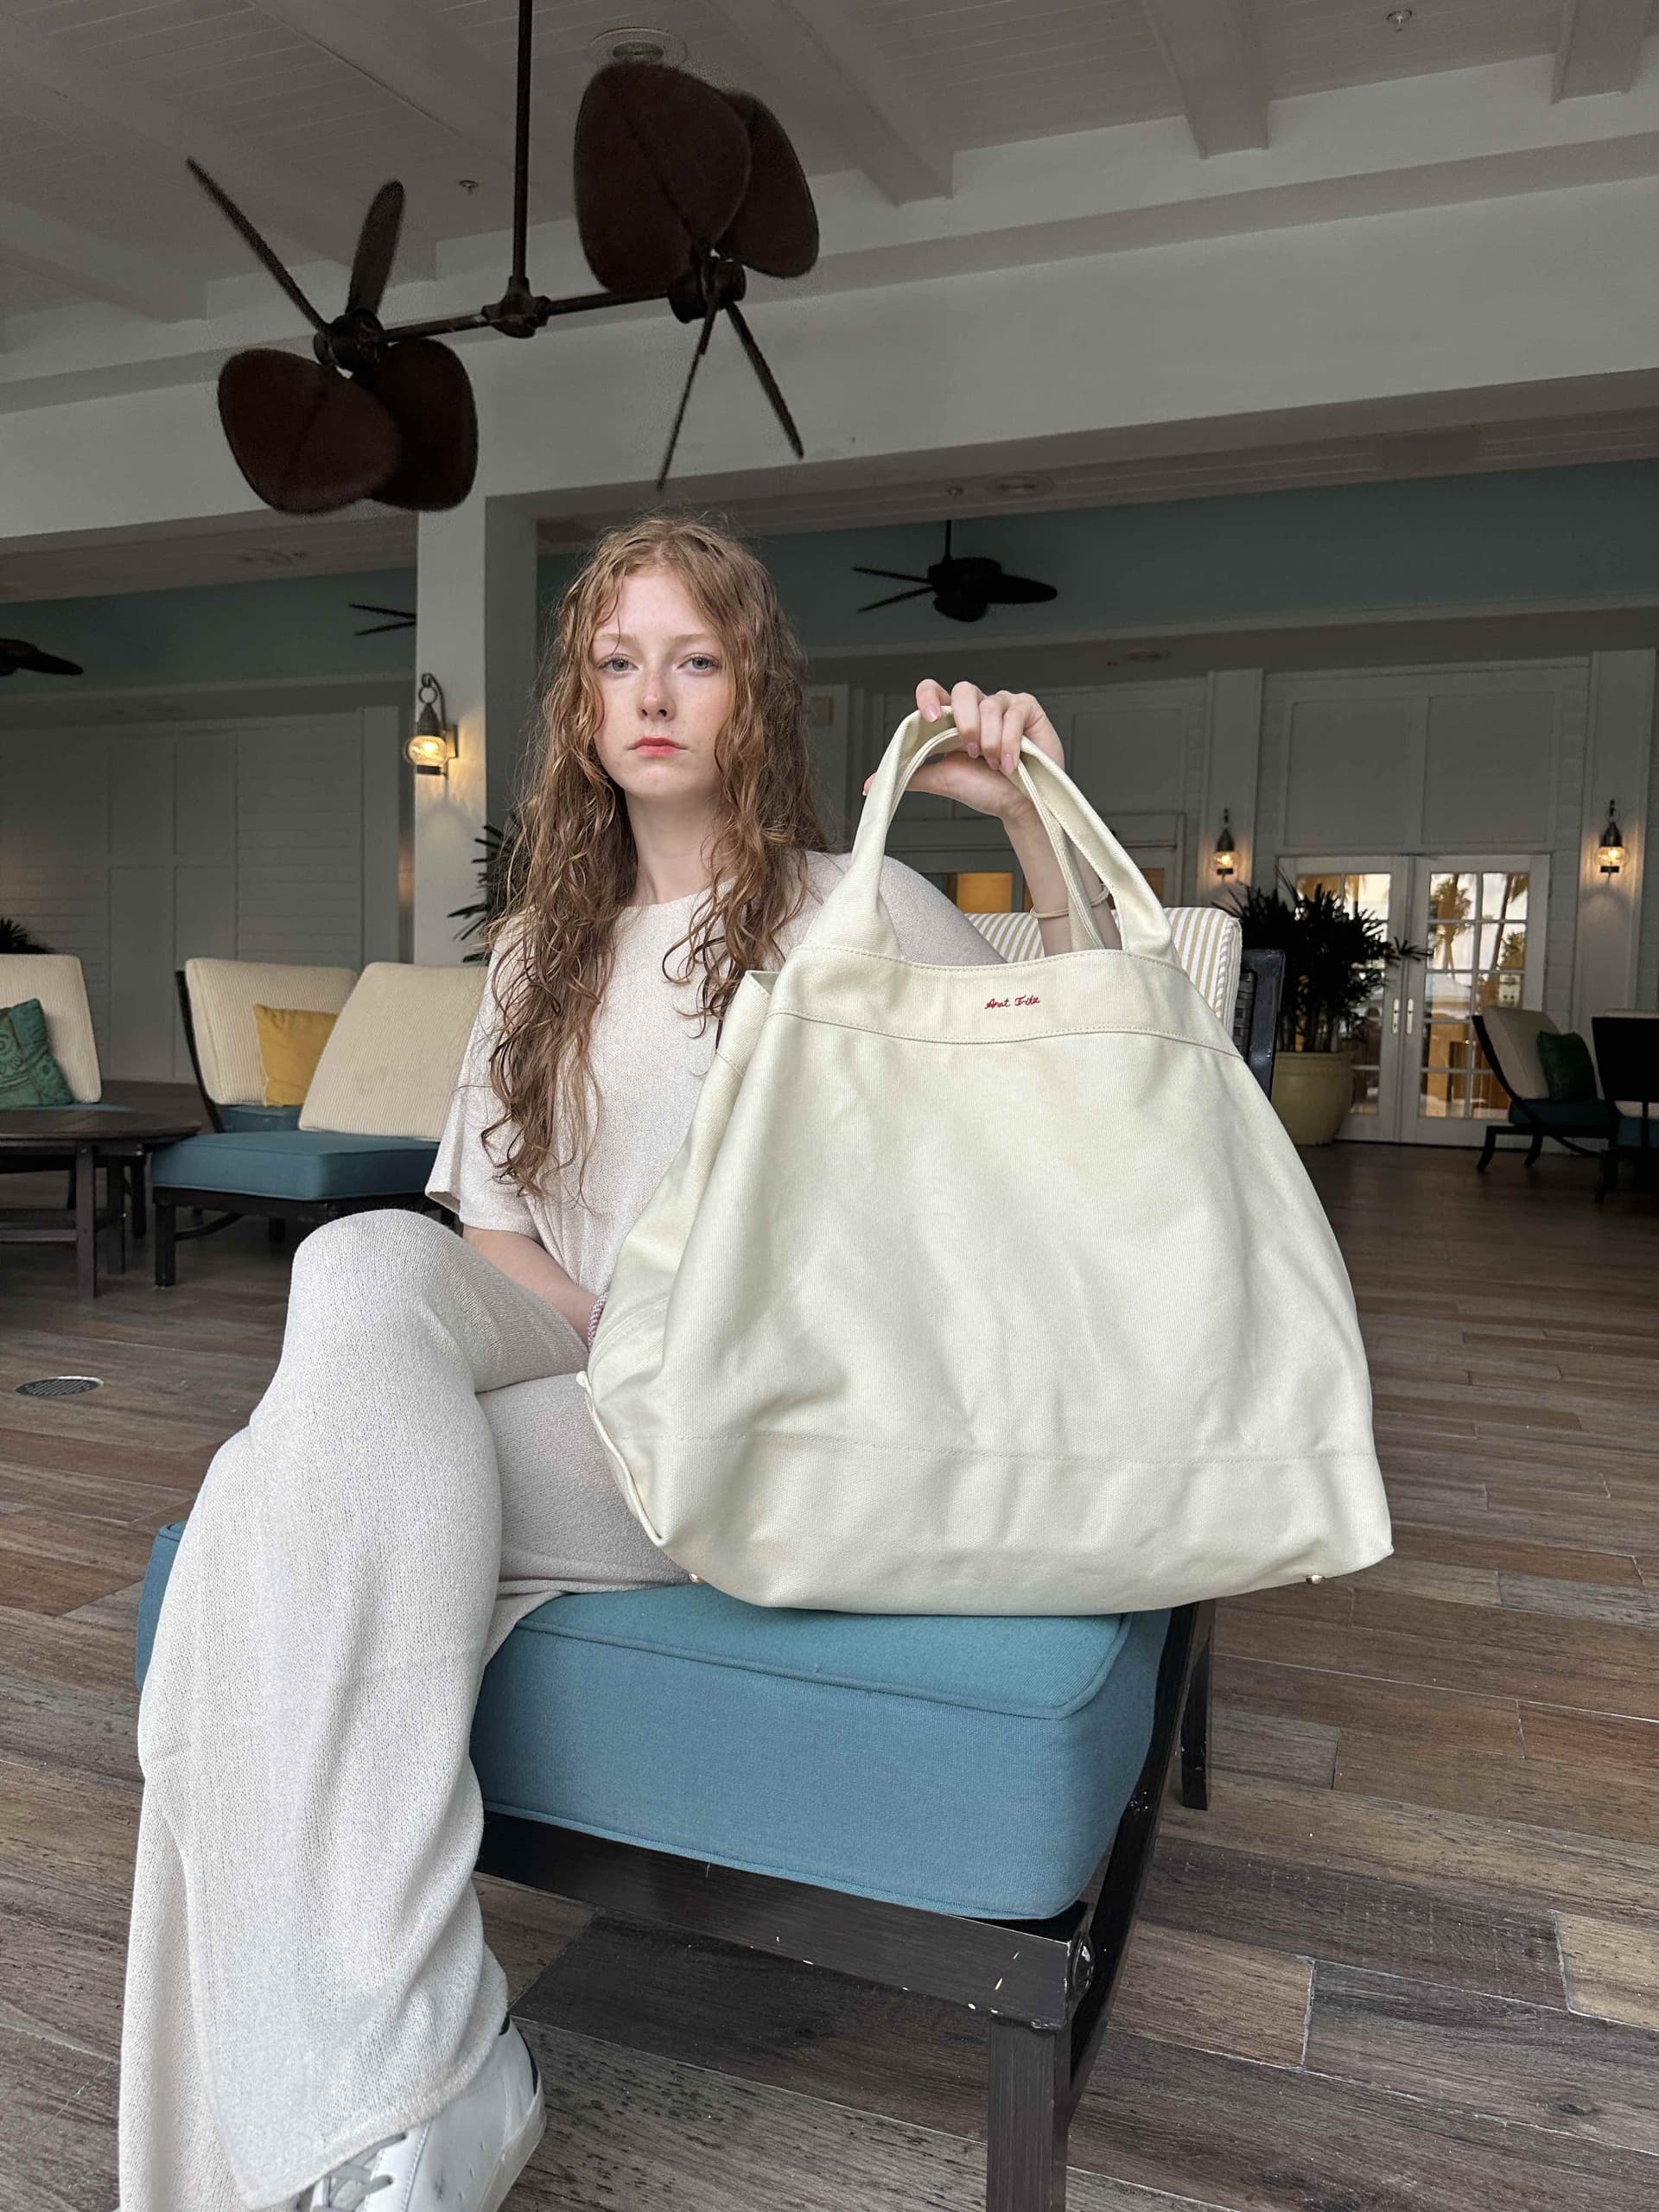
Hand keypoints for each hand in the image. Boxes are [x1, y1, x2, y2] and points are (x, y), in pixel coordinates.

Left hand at [859, 679, 1062, 820]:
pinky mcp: (1027, 709)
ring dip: (989, 741)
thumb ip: (908, 774)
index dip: (927, 695)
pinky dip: (1010, 742)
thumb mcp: (940, 779)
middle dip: (965, 723)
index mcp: (951, 719)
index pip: (932, 689)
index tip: (927, 717)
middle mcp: (977, 707)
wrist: (1019, 806)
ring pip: (990, 705)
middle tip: (970, 752)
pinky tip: (1010, 762)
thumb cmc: (984, 789)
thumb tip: (870, 785)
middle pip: (963, 690)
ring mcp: (1003, 705)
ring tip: (993, 763)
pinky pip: (1014, 713)